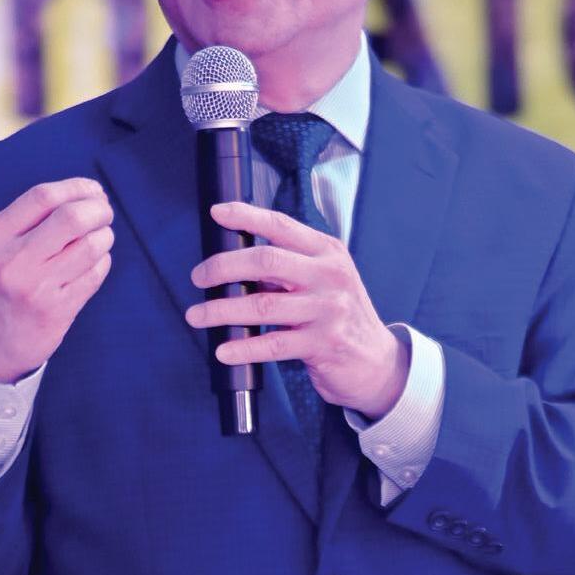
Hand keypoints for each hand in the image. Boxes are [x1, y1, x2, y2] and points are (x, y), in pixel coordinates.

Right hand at [0, 177, 113, 381]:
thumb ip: (28, 221)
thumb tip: (84, 194)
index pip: (43, 197)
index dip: (77, 188)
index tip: (93, 191)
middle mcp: (12, 261)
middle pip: (72, 218)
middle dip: (98, 210)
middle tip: (104, 212)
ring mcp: (35, 289)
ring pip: (91, 246)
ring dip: (104, 237)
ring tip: (100, 239)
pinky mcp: (57, 312)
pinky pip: (94, 275)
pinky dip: (102, 263)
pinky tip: (93, 264)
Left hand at [186, 200, 407, 418]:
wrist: (377, 361)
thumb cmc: (341, 317)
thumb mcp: (323, 280)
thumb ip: (288, 267)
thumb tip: (234, 261)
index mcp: (327, 252)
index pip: (281, 225)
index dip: (246, 216)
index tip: (218, 213)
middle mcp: (330, 276)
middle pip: (266, 261)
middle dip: (222, 267)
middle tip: (199, 277)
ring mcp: (328, 310)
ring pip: (262, 305)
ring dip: (221, 311)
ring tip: (197, 315)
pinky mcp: (323, 344)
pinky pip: (273, 344)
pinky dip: (243, 347)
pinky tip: (224, 349)